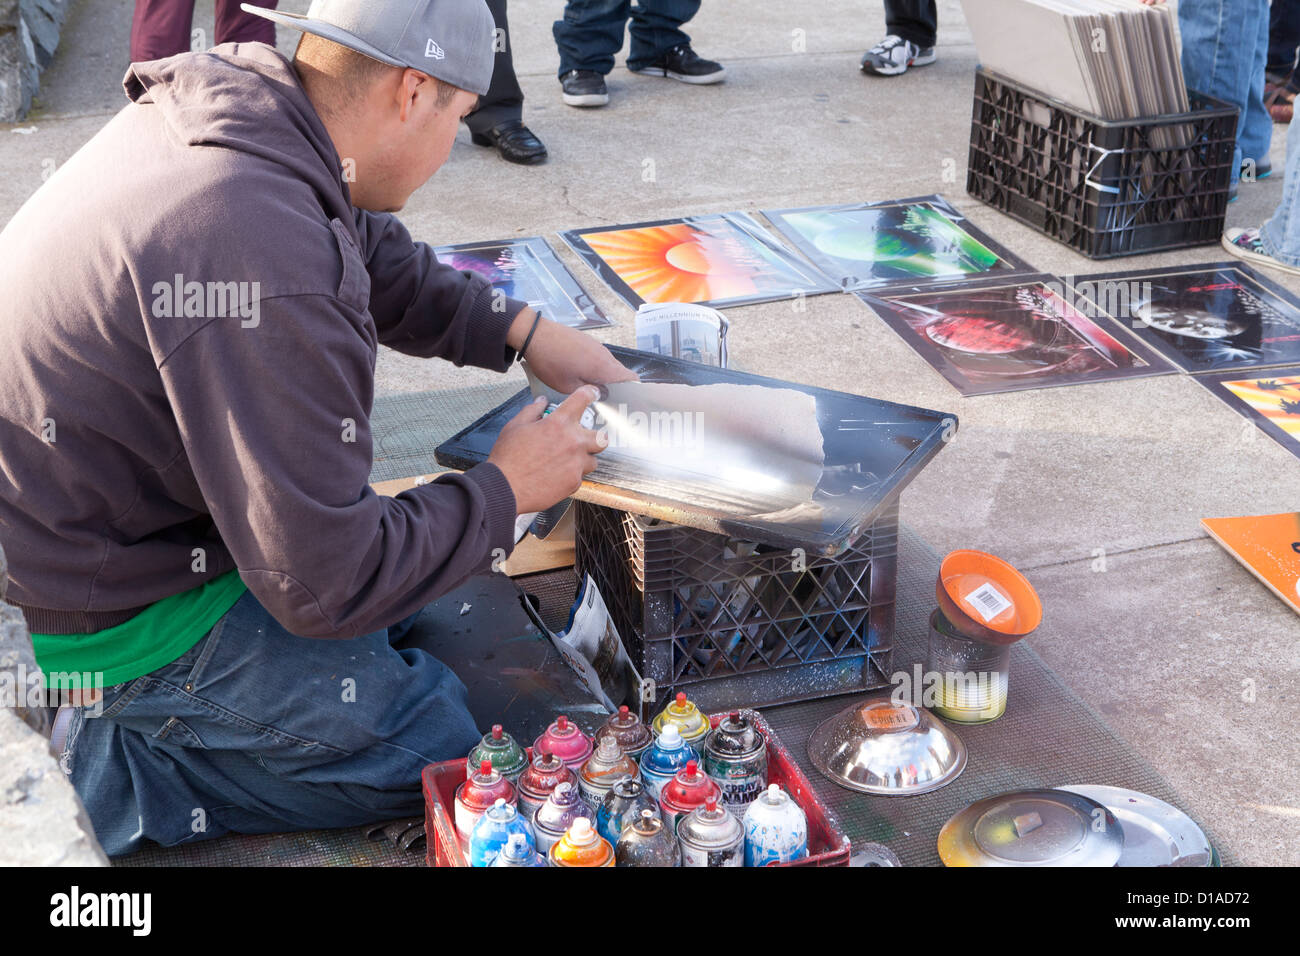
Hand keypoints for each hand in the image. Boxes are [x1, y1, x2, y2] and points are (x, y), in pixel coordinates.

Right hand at [487, 387, 607, 513]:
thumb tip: (541, 402)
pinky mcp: (574, 483)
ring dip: (583, 459)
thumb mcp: (515, 426)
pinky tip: (557, 474)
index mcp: (558, 423)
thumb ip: (532, 411)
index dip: (590, 393)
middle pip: (601, 438)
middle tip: (582, 439)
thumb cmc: (507, 458)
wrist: (505, 487)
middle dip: (595, 437)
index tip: (593, 394)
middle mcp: (573, 442)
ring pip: (593, 460)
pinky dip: (572, 475)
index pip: (582, 400)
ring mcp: (576, 464)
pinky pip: (580, 477)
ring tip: (567, 460)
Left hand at [508, 309, 638, 393]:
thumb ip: (589, 393)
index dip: (633, 392)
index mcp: (603, 367)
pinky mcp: (588, 342)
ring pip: (609, 366)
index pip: (632, 379)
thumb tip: (603, 396)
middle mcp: (605, 355)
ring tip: (592, 390)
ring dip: (605, 378)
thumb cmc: (550, 362)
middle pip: (621, 374)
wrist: (535, 335)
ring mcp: (597, 347)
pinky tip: (582, 375)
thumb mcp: (567, 386)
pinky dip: (597, 368)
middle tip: (607, 402)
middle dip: (618, 388)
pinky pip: (599, 358)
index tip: (627, 403)